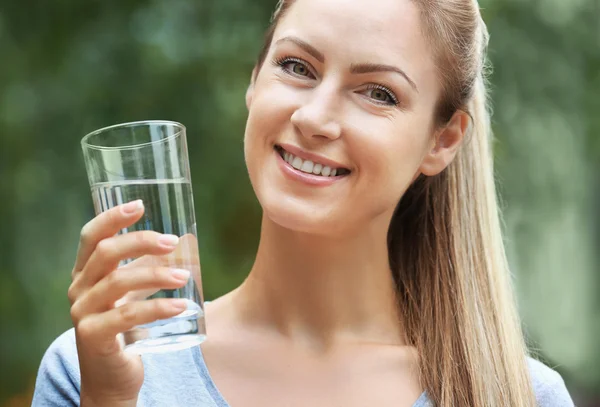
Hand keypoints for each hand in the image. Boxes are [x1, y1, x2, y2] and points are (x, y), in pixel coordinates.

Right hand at [68, 200, 190, 405]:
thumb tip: (181, 242)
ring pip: (118, 282)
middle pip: (106, 253)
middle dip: (141, 242)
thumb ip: (146, 269)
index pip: (91, 237)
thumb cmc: (124, 329)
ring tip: (184, 277)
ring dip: (156, 275)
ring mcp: (82, 313)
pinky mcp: (93, 337)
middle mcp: (79, 289)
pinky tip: (182, 306)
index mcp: (85, 273)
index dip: (113, 218)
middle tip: (172, 242)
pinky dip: (157, 308)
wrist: (111, 378)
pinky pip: (127, 315)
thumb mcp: (132, 293)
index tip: (140, 205)